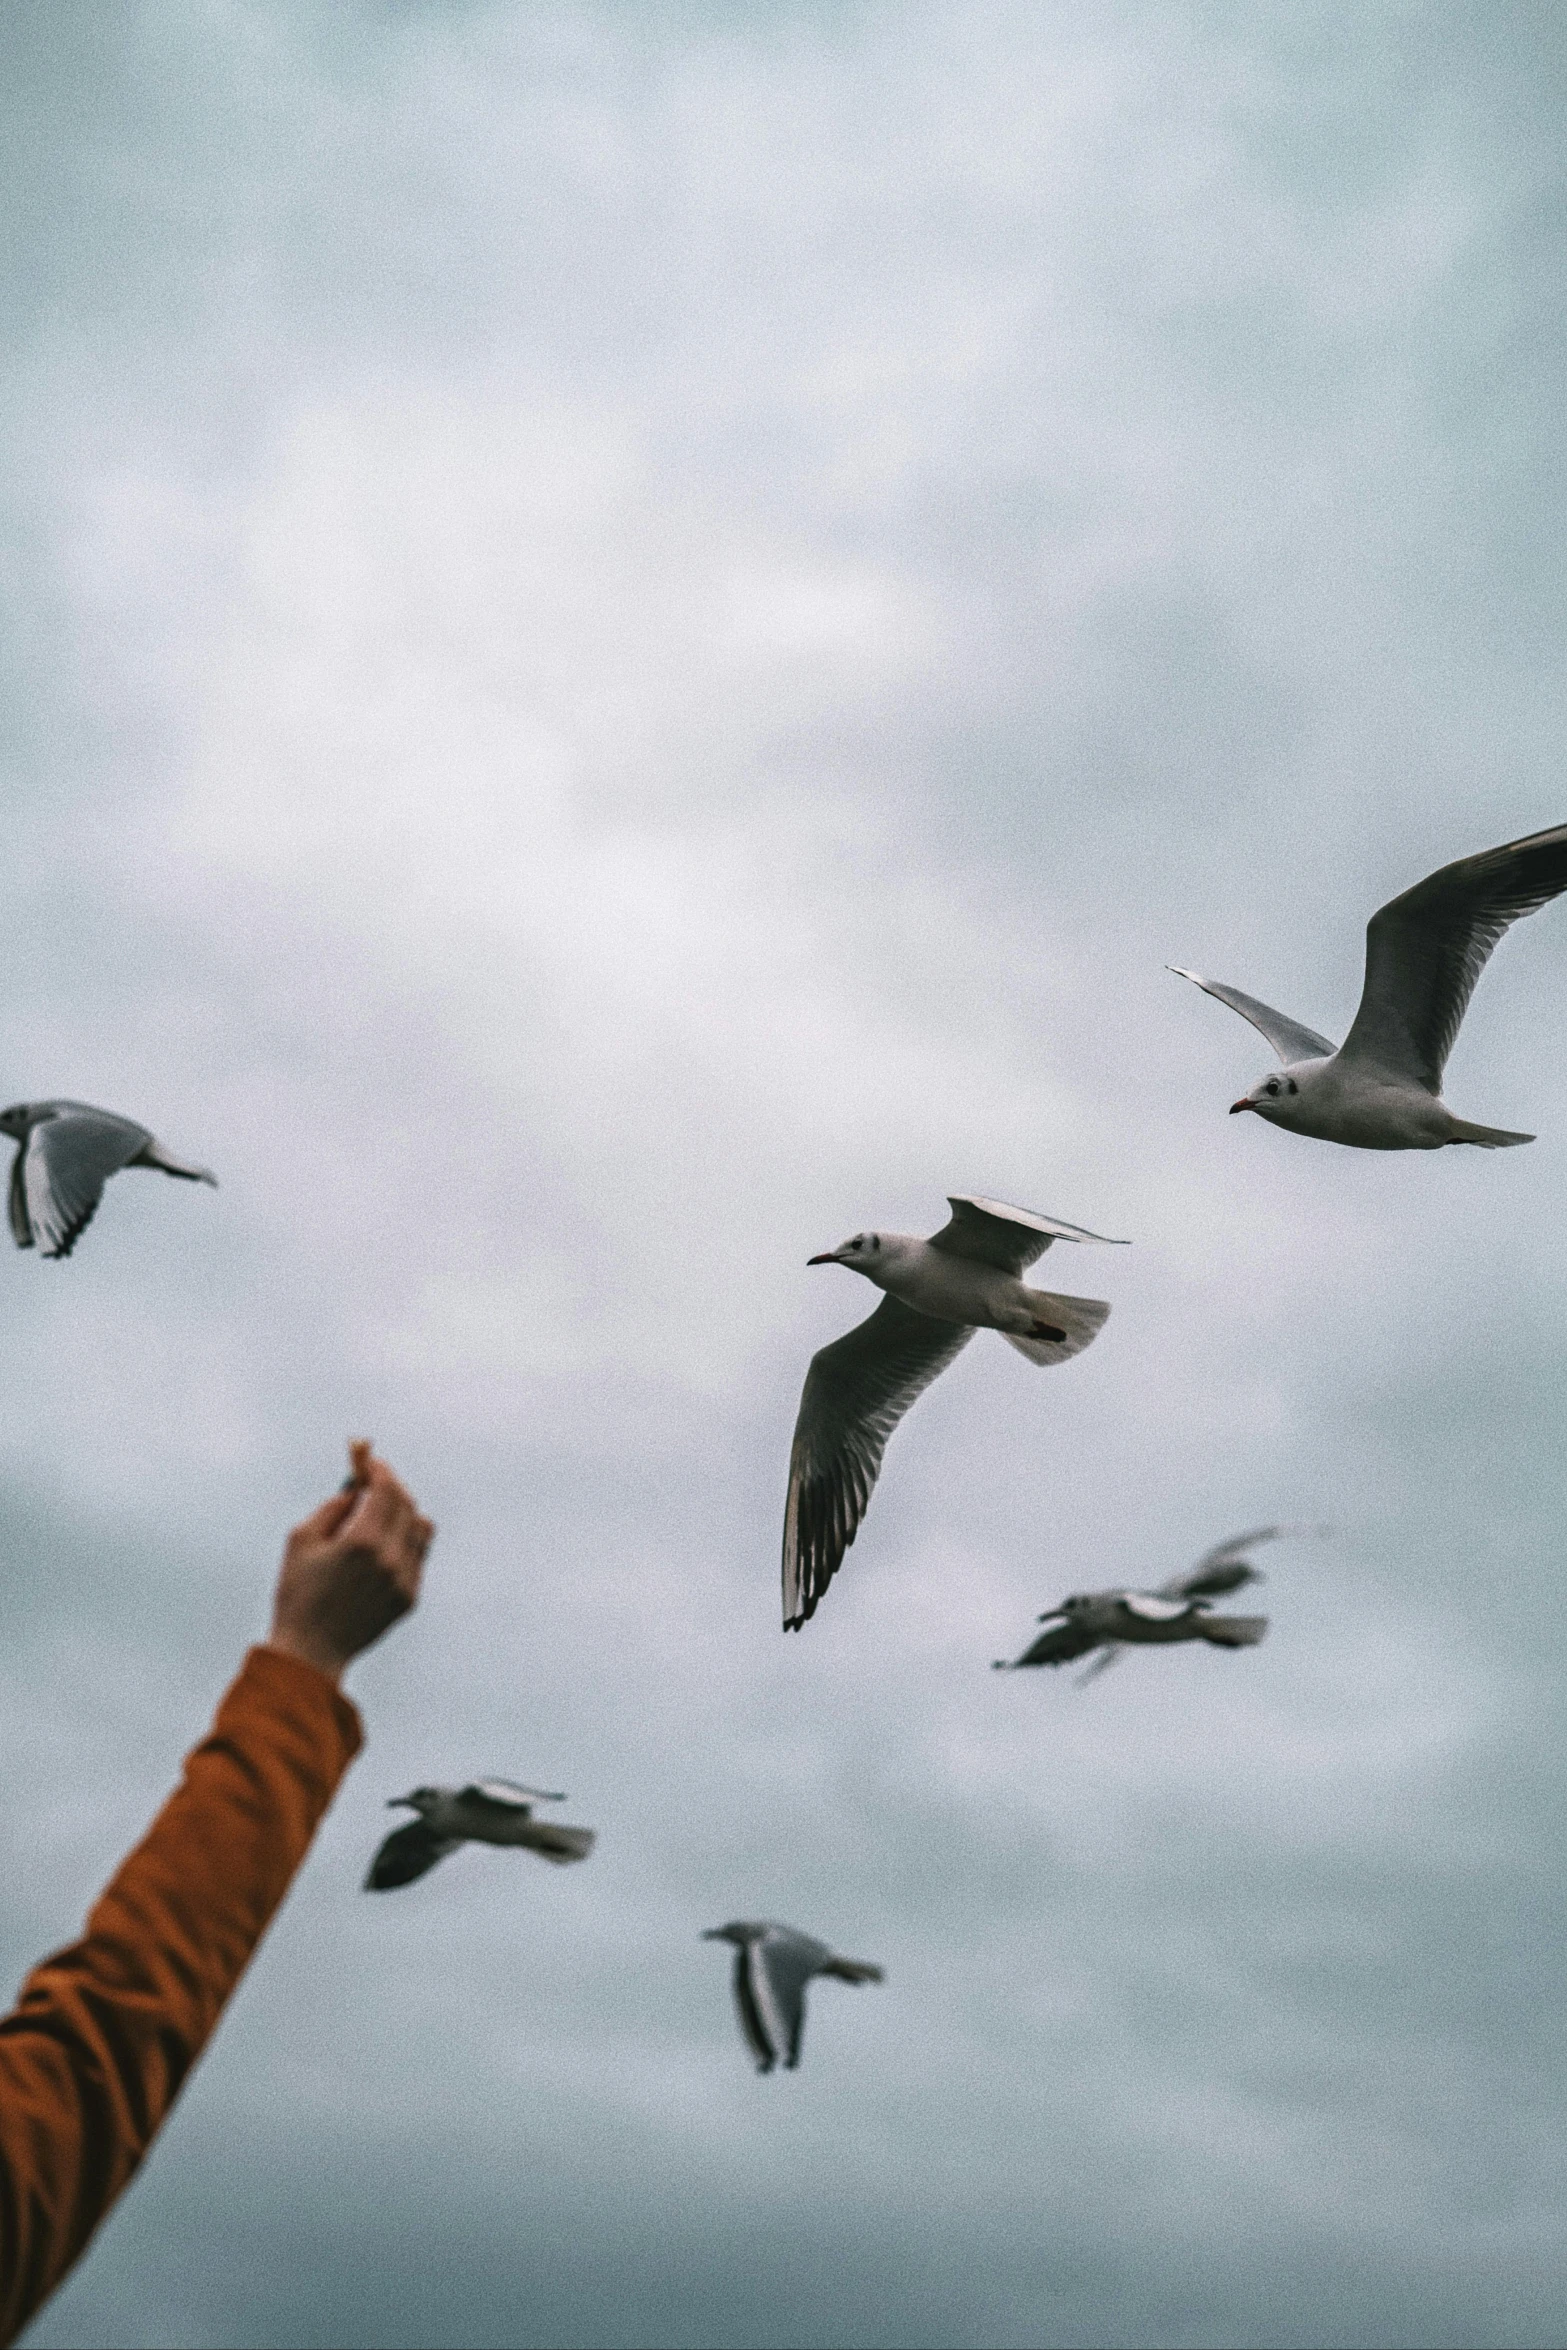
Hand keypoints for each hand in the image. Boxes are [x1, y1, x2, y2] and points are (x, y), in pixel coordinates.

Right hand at [266, 1441, 433, 1685]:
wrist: (311, 1652)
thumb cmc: (298, 1594)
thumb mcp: (302, 1540)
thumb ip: (333, 1507)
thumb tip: (357, 1488)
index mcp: (363, 1542)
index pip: (387, 1491)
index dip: (380, 1471)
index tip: (372, 1463)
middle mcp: (391, 1559)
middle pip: (408, 1505)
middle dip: (392, 1488)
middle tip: (376, 1483)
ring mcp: (404, 1581)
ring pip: (421, 1529)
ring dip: (404, 1513)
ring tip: (381, 1514)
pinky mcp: (409, 1599)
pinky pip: (418, 1557)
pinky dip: (405, 1542)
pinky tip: (384, 1545)